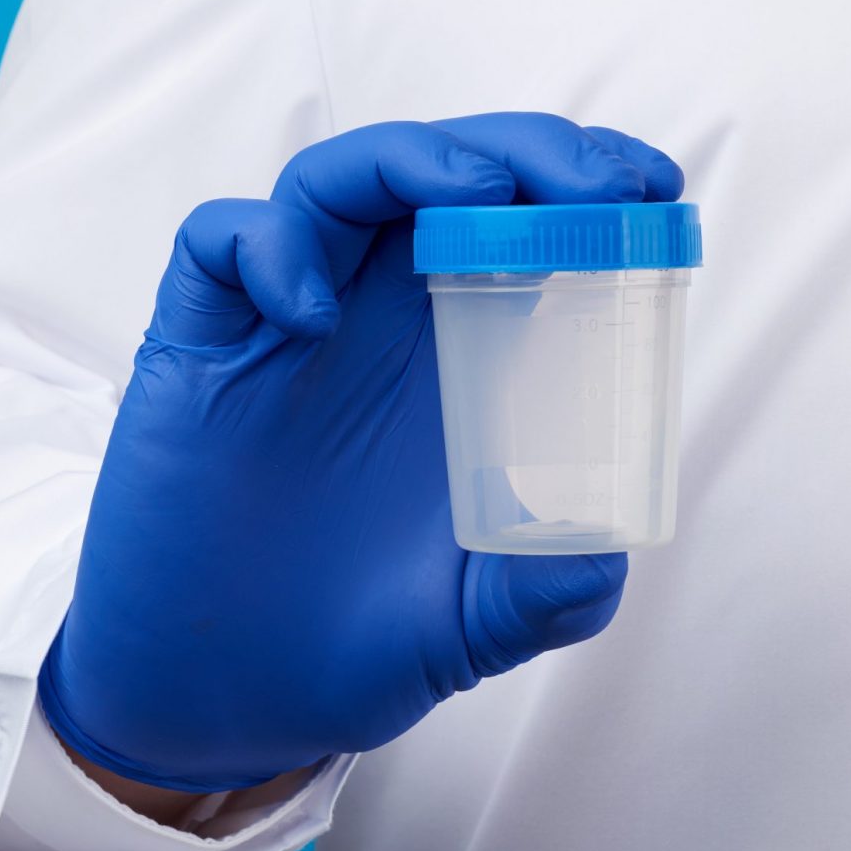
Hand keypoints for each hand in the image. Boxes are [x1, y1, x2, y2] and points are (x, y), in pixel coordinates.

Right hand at [39, 114, 685, 791]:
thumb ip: (544, 595)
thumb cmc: (349, 644)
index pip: (526, 222)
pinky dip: (266, 246)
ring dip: (414, 160)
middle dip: (524, 149)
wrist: (219, 701)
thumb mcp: (471, 628)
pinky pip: (219, 240)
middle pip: (444, 172)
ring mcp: (284, 322)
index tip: (651, 192)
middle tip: (591, 187)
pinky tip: (309, 315)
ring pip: (339, 177)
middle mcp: (378, 319)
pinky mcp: (200, 343)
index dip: (587, 183)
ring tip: (477, 196)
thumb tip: (601, 552)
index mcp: (459, 355)